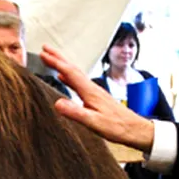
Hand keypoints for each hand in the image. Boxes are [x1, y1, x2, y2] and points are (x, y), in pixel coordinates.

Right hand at [39, 45, 155, 151]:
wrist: (134, 129)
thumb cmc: (117, 127)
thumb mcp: (94, 123)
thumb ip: (76, 113)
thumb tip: (57, 103)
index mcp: (90, 92)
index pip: (70, 73)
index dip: (56, 62)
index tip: (43, 54)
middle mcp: (92, 88)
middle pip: (72, 68)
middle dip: (58, 58)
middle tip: (45, 49)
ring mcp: (94, 92)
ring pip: (75, 74)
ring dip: (62, 65)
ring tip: (52, 60)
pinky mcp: (96, 97)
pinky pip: (78, 83)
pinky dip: (69, 77)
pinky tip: (64, 79)